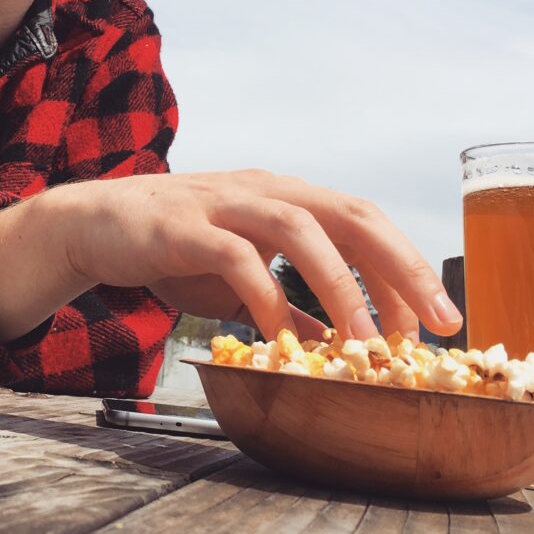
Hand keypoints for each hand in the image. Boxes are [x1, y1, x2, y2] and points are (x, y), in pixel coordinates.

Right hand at [0, 169, 462, 343]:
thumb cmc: (175, 250)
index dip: (408, 267)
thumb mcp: (244, 279)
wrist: (94, 224)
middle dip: (401, 268)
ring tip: (368, 341)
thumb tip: (337, 344)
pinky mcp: (184, 226)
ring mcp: (225, 203)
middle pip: (350, 215)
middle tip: (437, 324)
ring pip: (299, 228)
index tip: (440, 320)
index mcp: (287, 197)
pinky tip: (280, 336)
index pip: (364, 223)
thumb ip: (290, 306)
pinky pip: (236, 258)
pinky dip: (265, 296)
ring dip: (341, 285)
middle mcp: (266, 190)